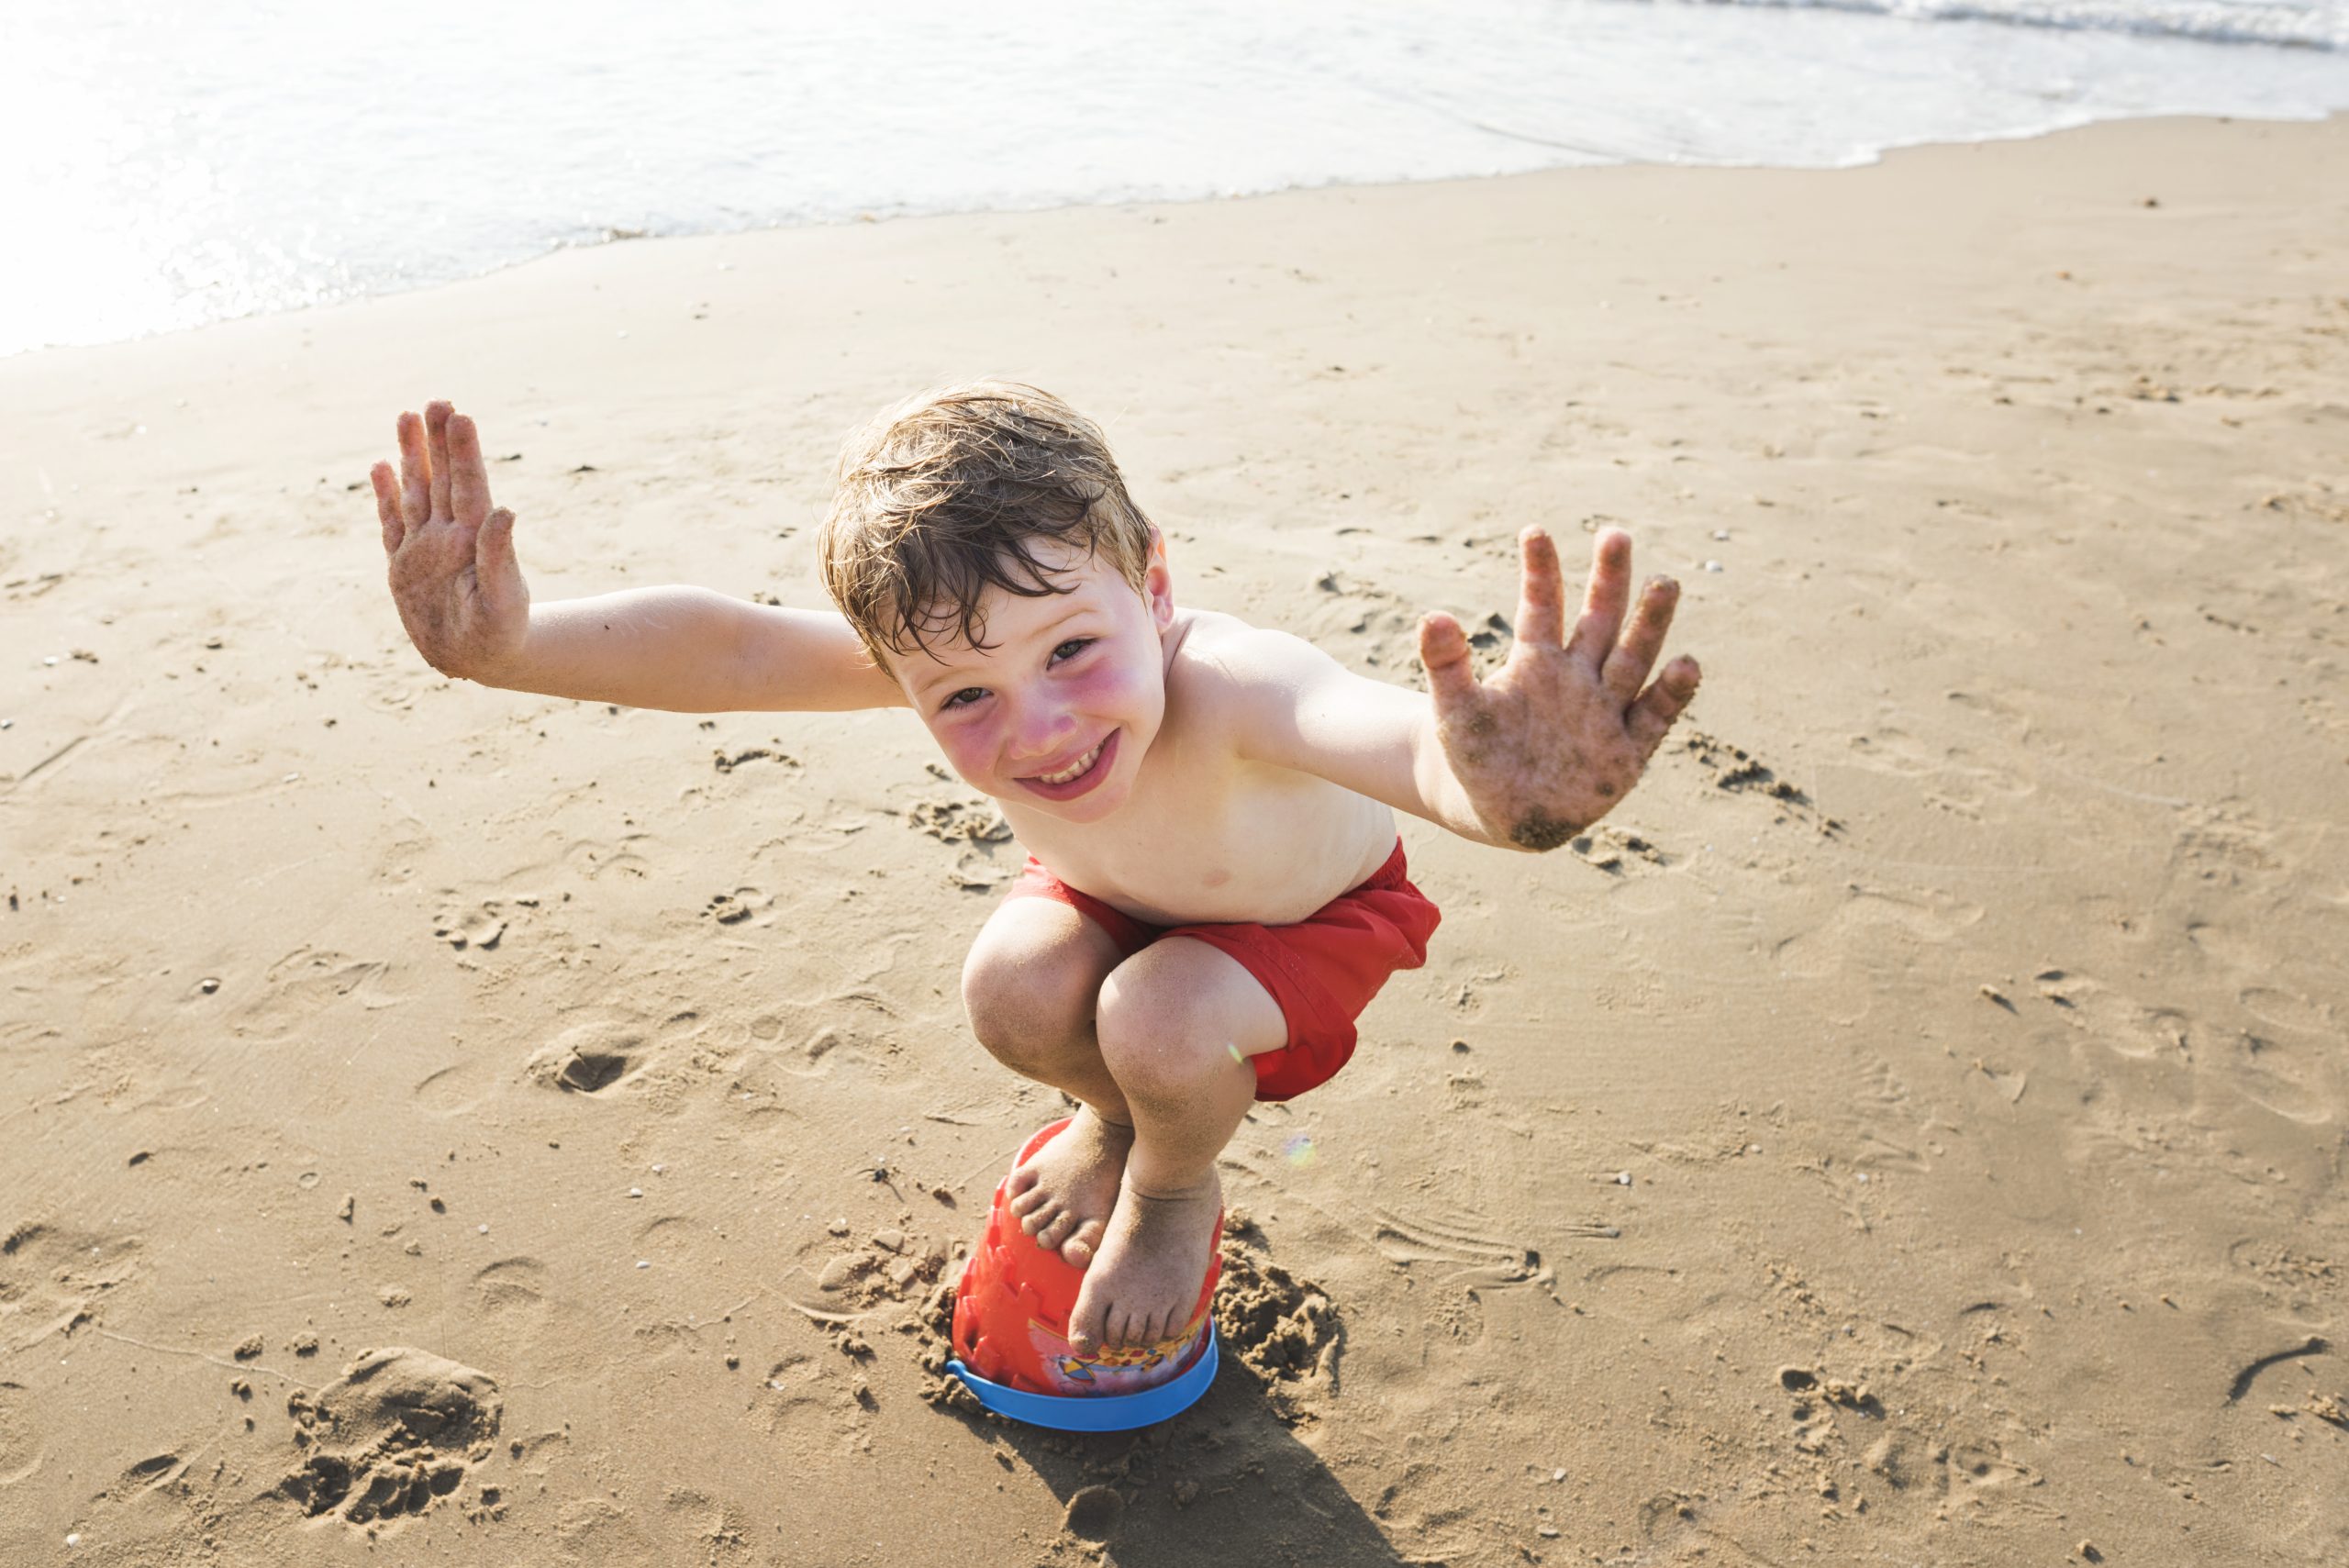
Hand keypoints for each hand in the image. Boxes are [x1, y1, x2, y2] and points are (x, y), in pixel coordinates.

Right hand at [371, 401, 528, 680]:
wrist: (480, 660)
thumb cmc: (501, 633)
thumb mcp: (503, 600)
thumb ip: (501, 557)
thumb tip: (505, 511)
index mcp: (474, 539)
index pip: (469, 486)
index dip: (464, 452)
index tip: (461, 417)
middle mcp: (448, 535)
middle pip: (442, 479)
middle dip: (439, 441)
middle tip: (438, 401)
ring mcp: (424, 547)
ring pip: (416, 491)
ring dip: (412, 456)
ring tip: (408, 416)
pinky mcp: (403, 565)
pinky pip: (392, 523)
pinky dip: (386, 496)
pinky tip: (380, 465)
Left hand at [1418, 527, 1700, 850]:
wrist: (1500, 813)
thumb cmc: (1476, 756)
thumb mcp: (1456, 711)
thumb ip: (1445, 665)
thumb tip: (1432, 615)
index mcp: (1537, 662)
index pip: (1541, 606)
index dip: (1540, 570)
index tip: (1533, 531)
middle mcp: (1579, 677)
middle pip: (1600, 620)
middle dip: (1609, 581)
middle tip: (1615, 535)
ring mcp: (1605, 711)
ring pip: (1633, 659)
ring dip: (1649, 624)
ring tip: (1664, 584)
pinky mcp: (1627, 751)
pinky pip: (1654, 717)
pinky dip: (1671, 693)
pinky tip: (1686, 665)